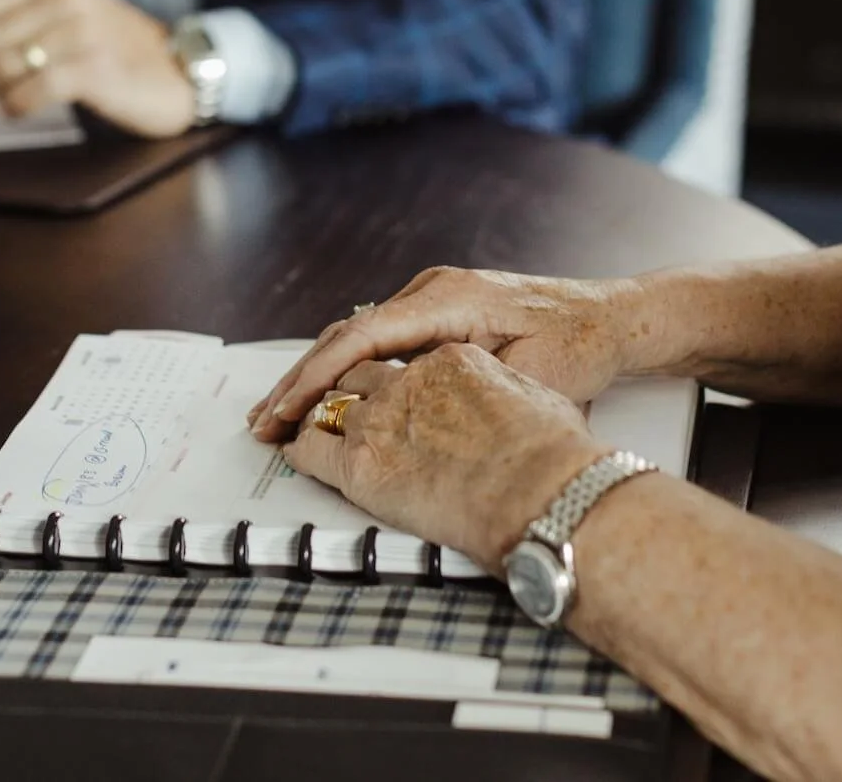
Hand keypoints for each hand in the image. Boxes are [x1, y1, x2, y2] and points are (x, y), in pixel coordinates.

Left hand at [0, 0, 195, 137]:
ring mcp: (84, 32)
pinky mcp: (93, 69)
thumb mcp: (65, 18)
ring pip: (6, 65)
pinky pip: (29, 91)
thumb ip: (13, 17)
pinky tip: (23, 108)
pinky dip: (17, 105)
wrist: (179, 74)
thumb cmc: (117, 50)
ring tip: (18, 97)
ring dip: (1, 91)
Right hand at [249, 268, 645, 442]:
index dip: (315, 379)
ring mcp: (432, 298)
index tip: (284, 413)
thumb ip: (472, 389)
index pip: (360, 337)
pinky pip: (378, 340)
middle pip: (346, 335)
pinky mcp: (437, 313)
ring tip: (279, 415)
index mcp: (448, 298)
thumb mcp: (533, 375)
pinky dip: (346, 370)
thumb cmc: (581, 345)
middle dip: (299, 381)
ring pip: (356, 337)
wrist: (614, 318)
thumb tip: (417, 414)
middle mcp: (432, 289)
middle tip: (261, 422)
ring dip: (317, 376)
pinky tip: (325, 399)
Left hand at [280, 346, 607, 570]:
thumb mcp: (535, 399)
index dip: (378, 369)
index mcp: (455, 356)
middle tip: (305, 395)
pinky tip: (290, 445)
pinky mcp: (366, 454)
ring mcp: (386, 413)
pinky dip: (300, 443)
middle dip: (329, 381)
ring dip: (308, 408)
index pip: (402, 355)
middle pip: (356, 368)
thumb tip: (496, 411)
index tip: (369, 381)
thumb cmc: (554, 452)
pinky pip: (316, 443)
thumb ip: (501, 394)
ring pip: (332, 399)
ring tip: (287, 420)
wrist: (548, 487)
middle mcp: (414, 376)